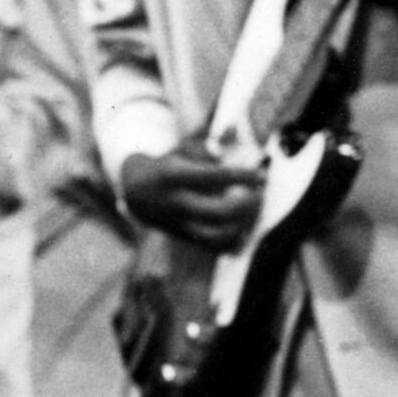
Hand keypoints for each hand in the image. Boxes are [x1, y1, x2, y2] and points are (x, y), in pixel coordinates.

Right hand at [119, 145, 261, 250]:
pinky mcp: (184, 237)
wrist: (135, 193)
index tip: (262, 175)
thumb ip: (202, 149)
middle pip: (219, 211)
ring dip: (243, 224)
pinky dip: (234, 240)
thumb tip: (222, 153)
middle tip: (260, 194)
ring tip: (253, 210)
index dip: (243, 177)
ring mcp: (179, 223)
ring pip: (218, 235)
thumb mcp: (179, 149)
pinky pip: (214, 247)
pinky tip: (243, 227)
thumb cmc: (166, 165)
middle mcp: (175, 203)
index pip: (214, 177)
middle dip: (247, 204)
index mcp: (173, 176)